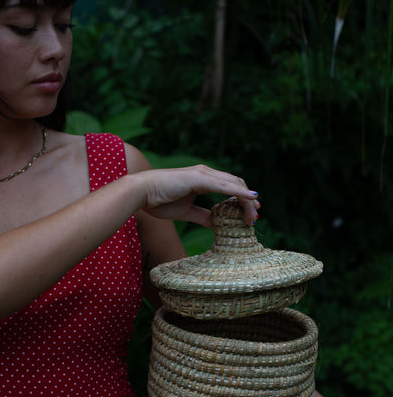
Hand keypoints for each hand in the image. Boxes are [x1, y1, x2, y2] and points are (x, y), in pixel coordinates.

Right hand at [133, 164, 259, 226]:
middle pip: (236, 184)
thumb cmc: (158, 201)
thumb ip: (203, 216)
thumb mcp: (186, 212)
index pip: (230, 186)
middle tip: (254, 218)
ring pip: (234, 184)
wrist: (141, 193)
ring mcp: (203, 173)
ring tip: (253, 216)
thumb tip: (217, 224)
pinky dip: (239, 192)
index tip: (250, 214)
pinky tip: (251, 198)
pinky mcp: (198, 178)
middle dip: (248, 202)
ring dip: (246, 200)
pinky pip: (224, 185)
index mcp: (203, 179)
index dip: (243, 199)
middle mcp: (206, 173)